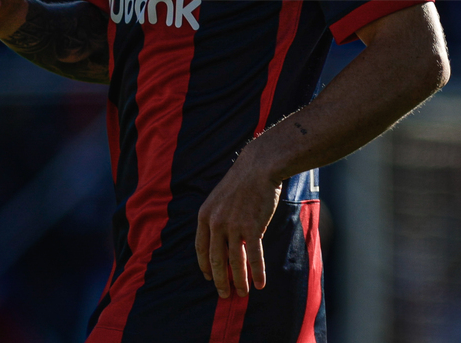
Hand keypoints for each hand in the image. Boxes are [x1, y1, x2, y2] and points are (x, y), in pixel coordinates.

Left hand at [195, 141, 281, 298]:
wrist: (258, 166)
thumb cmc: (241, 181)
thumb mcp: (220, 198)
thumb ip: (217, 218)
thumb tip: (220, 241)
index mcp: (205, 215)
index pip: (201, 248)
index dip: (204, 266)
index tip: (209, 278)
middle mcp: (216, 223)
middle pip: (216, 260)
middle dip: (220, 280)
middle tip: (225, 294)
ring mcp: (234, 226)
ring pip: (235, 262)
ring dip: (239, 281)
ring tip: (243, 293)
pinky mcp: (252, 227)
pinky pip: (254, 256)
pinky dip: (257, 272)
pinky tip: (260, 284)